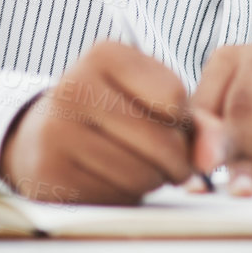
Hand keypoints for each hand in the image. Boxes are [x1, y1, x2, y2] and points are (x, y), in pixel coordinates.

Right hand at [0, 41, 225, 204]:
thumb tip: (210, 158)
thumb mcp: (150, 97)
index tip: (168, 120)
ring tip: (135, 165)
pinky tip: (110, 179)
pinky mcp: (51, 173)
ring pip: (142, 175)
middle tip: (165, 158)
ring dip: (151, 180)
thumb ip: (194, 121)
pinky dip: (124, 196)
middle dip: (176, 160)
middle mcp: (74, 87)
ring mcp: (57, 131)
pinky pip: (115, 197)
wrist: (42, 136)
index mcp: (103, 55)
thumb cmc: (111, 113)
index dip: (183, 119)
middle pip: (162, 141)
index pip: (174, 97)